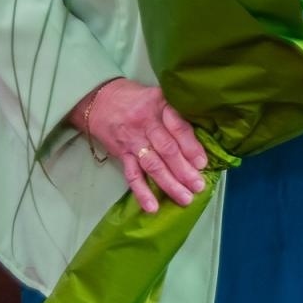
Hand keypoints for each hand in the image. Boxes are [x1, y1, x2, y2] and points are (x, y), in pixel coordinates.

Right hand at [77, 78, 207, 211]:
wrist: (100, 100)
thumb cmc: (137, 99)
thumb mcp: (159, 96)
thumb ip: (176, 113)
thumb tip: (202, 139)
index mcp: (160, 104)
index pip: (178, 127)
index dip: (191, 146)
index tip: (202, 163)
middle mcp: (146, 122)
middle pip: (167, 149)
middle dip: (184, 170)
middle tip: (198, 186)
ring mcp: (132, 139)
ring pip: (152, 164)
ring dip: (169, 184)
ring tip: (185, 198)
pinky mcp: (121, 154)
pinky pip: (132, 175)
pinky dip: (142, 192)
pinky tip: (152, 206)